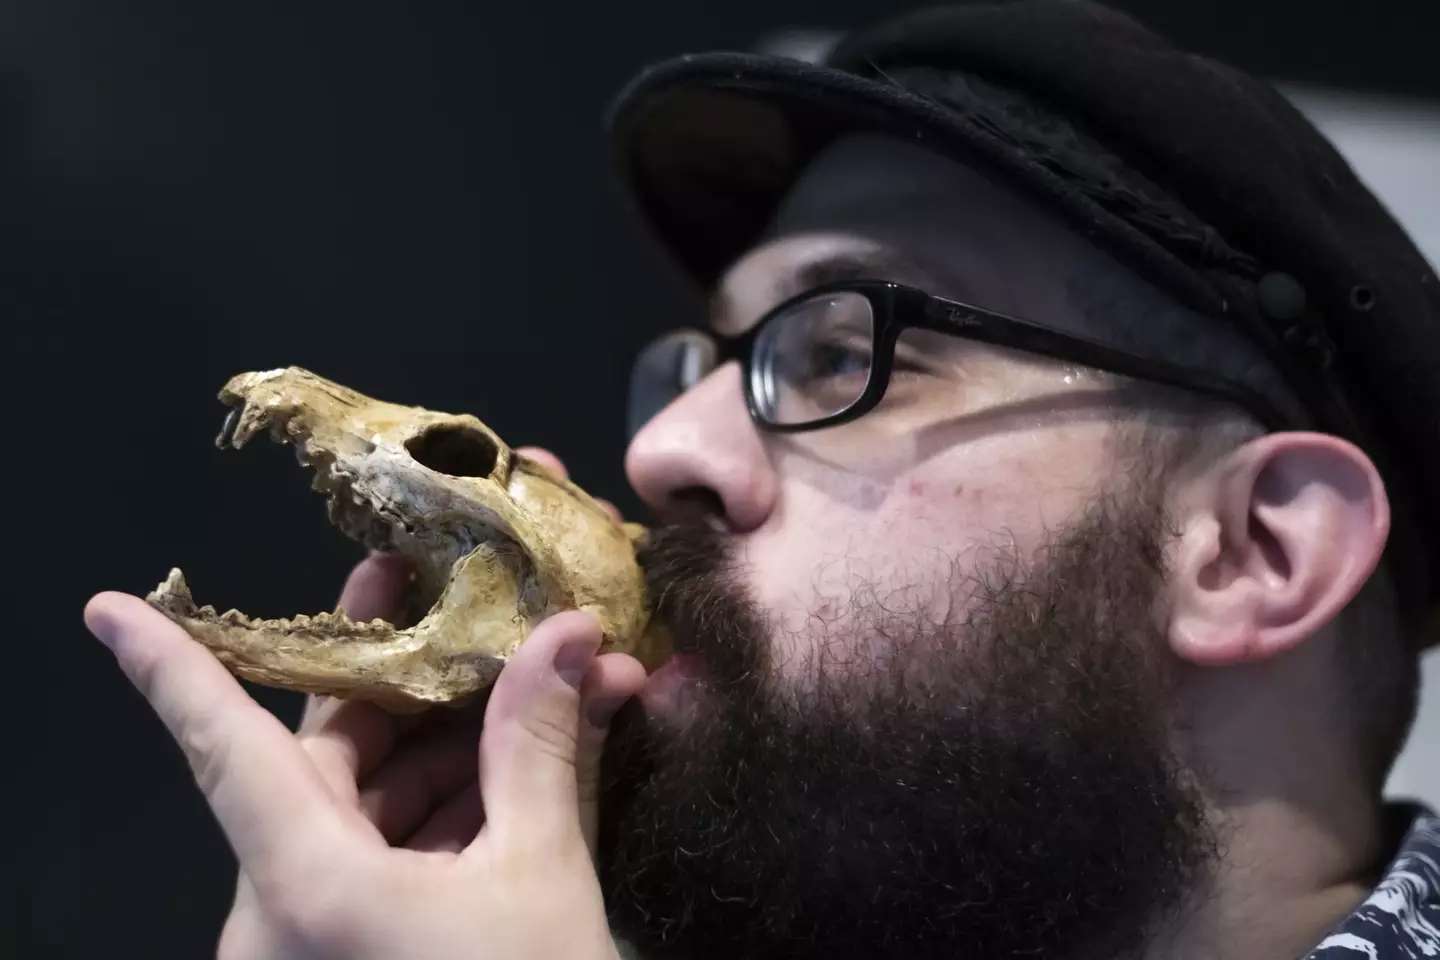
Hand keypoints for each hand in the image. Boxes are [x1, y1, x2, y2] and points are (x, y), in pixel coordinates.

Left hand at [84, 448, 644, 959]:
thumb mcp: (542, 878)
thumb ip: (542, 746)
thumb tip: (570, 634)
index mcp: (306, 886)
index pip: (224, 750)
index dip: (169, 669)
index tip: (110, 608)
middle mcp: (281, 914)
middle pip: (316, 761)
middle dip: (388, 678)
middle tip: (427, 593)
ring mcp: (309, 942)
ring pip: (356, 810)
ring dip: (442, 748)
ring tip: (533, 688)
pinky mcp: (344, 958)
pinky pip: (376, 861)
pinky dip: (441, 814)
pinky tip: (519, 771)